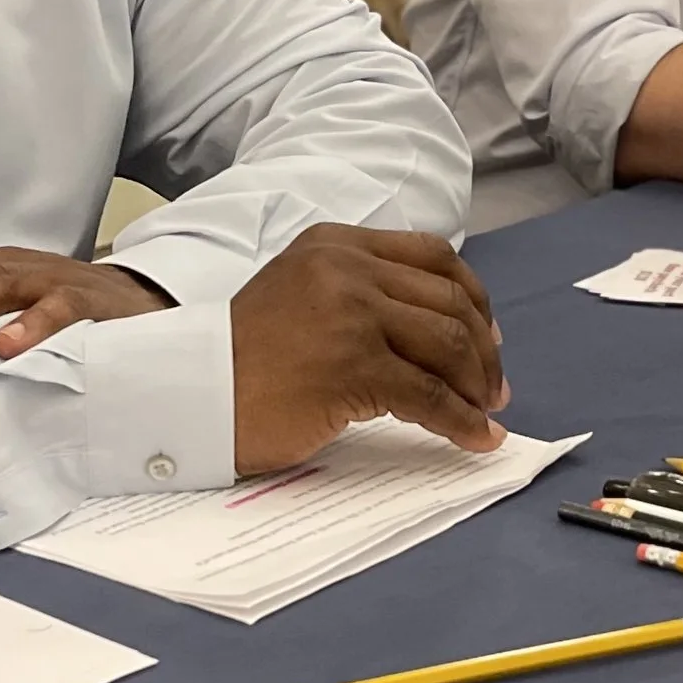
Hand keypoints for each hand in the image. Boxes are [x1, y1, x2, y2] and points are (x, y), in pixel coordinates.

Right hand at [229, 226, 508, 472]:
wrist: (189, 394)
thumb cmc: (242, 360)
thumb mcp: (302, 295)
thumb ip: (359, 294)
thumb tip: (438, 331)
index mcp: (335, 244)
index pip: (432, 256)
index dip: (473, 298)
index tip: (487, 335)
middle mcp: (346, 269)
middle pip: (449, 301)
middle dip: (483, 349)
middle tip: (493, 387)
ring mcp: (350, 314)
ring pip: (446, 344)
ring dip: (477, 385)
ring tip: (484, 411)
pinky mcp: (352, 366)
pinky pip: (430, 395)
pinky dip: (462, 421)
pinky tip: (476, 438)